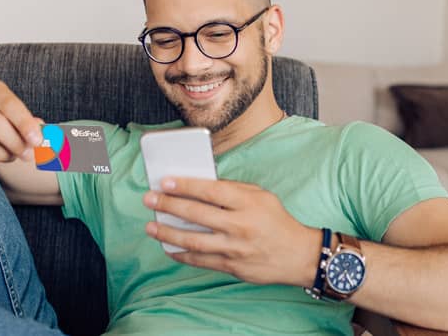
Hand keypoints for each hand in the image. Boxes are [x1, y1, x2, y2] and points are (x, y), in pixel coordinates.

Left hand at [142, 177, 322, 286]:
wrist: (298, 255)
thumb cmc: (277, 221)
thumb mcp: (262, 196)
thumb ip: (234, 190)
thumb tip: (200, 185)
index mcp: (249, 203)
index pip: (211, 190)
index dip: (186, 185)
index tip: (166, 181)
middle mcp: (241, 225)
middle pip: (198, 214)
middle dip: (169, 205)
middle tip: (149, 199)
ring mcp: (235, 248)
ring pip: (194, 240)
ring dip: (168, 232)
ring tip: (150, 226)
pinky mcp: (232, 266)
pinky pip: (201, 261)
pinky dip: (182, 254)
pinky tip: (168, 247)